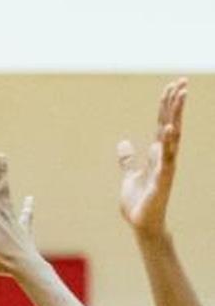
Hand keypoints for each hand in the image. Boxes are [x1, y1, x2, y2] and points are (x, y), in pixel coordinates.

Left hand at [118, 78, 186, 240]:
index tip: (172, 86)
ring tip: (181, 95)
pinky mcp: (163, 179)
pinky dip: (169, 143)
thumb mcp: (129, 176)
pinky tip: (170, 128)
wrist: (141, 224)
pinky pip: (167, 157)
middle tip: (182, 81)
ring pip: (173, 135)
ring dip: (177, 115)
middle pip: (171, 123)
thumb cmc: (138, 202)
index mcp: (157, 154)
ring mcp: (166, 166)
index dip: (166, 105)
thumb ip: (128, 160)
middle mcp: (165, 156)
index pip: (162, 123)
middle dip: (176, 102)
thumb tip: (124, 143)